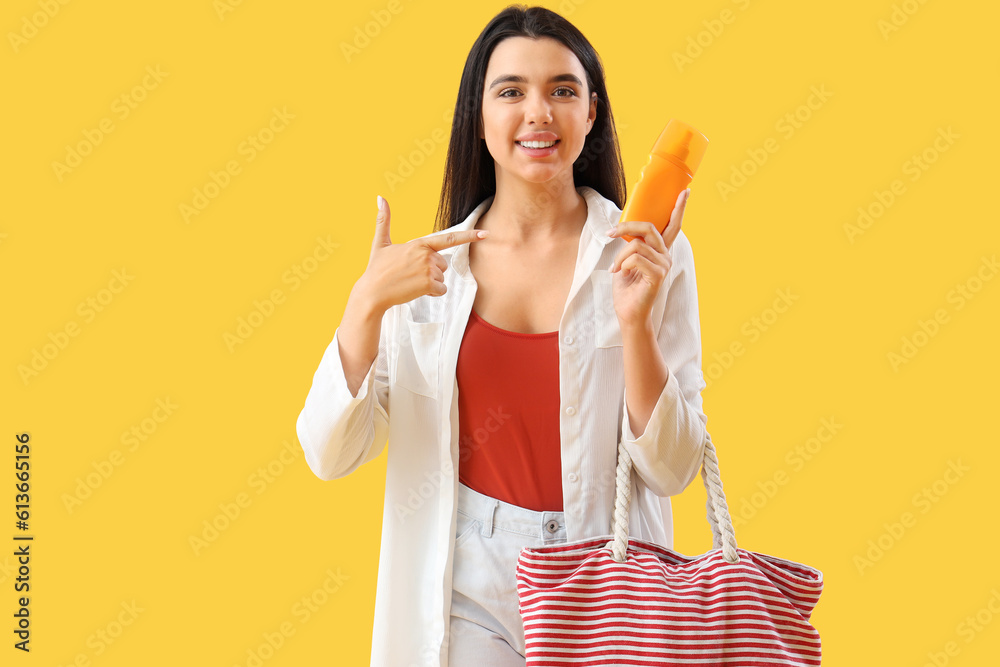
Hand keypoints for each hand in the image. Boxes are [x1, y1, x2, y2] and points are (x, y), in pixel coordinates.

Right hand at [355, 195, 489, 313]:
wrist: (372, 293)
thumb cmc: (377, 269)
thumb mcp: (380, 243)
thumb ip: (384, 220)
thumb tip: (380, 197)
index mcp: (419, 244)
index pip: (448, 239)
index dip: (469, 236)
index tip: (485, 234)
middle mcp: (426, 255)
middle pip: (443, 264)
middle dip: (431, 271)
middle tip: (410, 274)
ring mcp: (428, 270)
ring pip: (441, 277)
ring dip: (429, 283)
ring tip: (410, 282)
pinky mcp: (428, 284)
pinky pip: (440, 290)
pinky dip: (431, 293)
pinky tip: (415, 290)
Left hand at [606, 188, 689, 326]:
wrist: (628, 312)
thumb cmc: (627, 287)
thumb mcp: (627, 260)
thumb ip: (633, 244)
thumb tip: (624, 230)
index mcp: (660, 250)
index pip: (673, 226)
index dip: (679, 208)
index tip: (684, 191)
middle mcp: (666, 255)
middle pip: (649, 228)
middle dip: (626, 227)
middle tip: (610, 233)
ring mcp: (664, 265)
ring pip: (636, 245)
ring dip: (619, 256)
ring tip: (615, 269)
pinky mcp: (658, 275)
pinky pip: (635, 258)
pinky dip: (622, 264)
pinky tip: (619, 274)